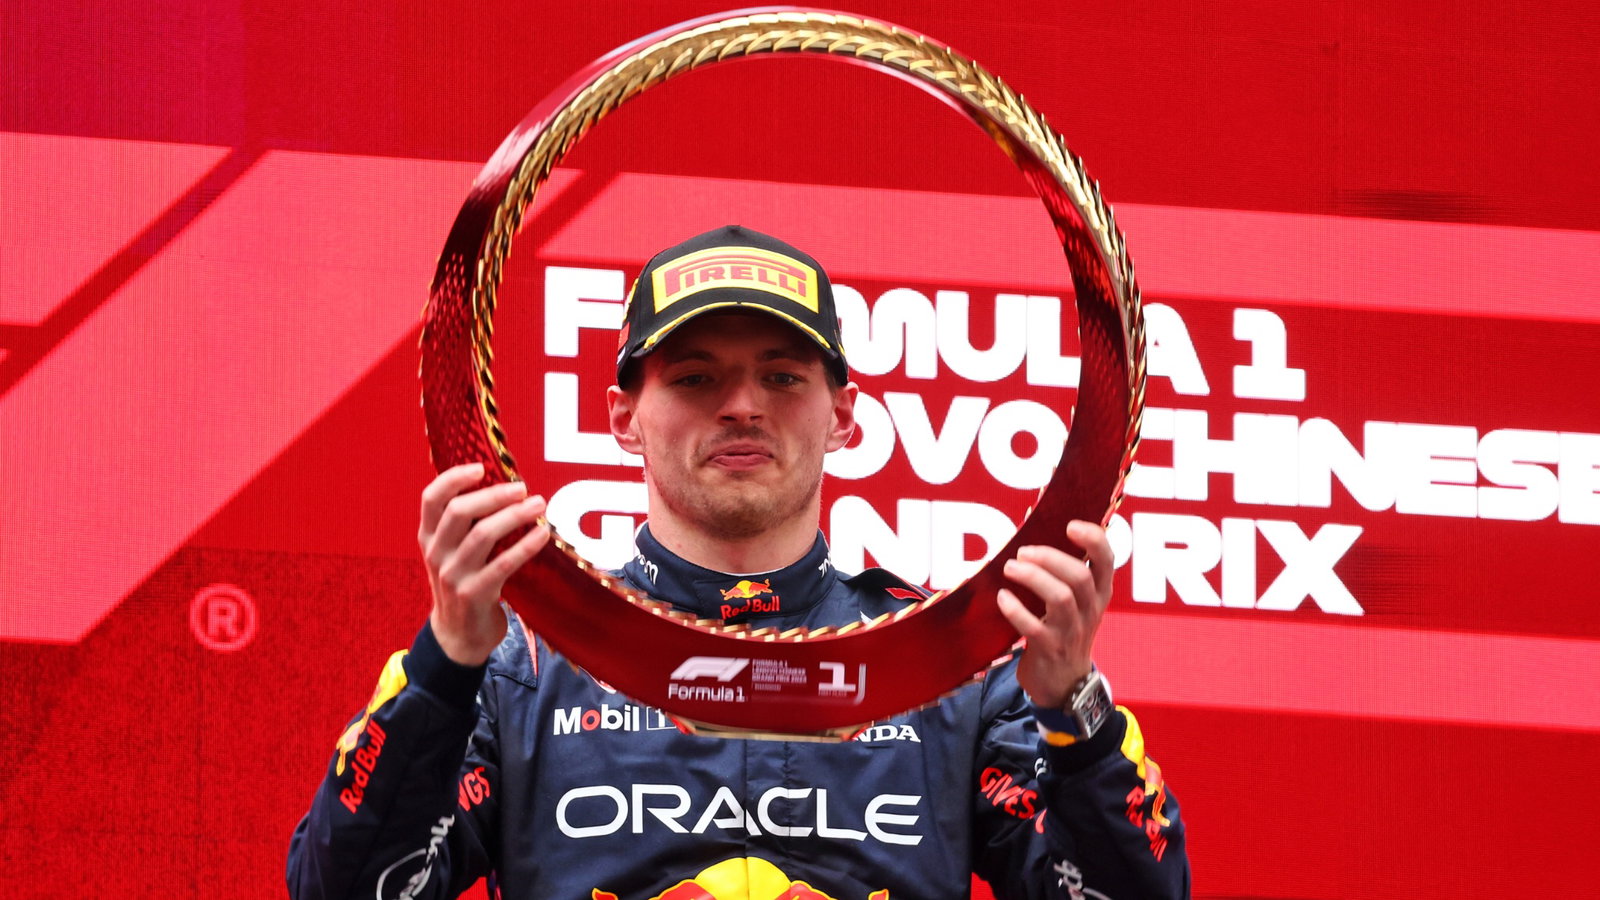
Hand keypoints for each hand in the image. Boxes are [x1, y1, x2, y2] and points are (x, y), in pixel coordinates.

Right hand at [418, 463, 549, 665]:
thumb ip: (464, 524)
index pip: (431, 498)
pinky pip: (503, 564)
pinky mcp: (474, 595)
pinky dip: (525, 546)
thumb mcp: (451, 552)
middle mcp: (436, 553)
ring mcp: (453, 575)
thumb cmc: (462, 582)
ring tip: (539, 505)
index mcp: (428, 537)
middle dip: (494, 495)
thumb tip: (502, 486)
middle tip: (522, 488)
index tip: (481, 467)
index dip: (454, 478)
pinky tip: (542, 535)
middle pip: (460, 511)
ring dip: (515, 516)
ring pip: (483, 535)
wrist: (457, 635)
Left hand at [995, 520, 1114, 709]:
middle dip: (1049, 558)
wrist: (1064, 684)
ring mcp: (1072, 632)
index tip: (1070, 525)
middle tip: (1022, 552)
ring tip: (1010, 568)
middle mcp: (1090, 610)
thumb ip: (1062, 574)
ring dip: (1033, 578)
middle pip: (1079, 576)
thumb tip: (1034, 536)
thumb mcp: (1075, 604)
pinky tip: (1002, 598)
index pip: (1107, 560)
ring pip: (1060, 598)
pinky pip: (1034, 627)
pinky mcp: (1050, 650)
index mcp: (1098, 594)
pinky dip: (1016, 610)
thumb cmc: (1063, 631)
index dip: (1093, 539)